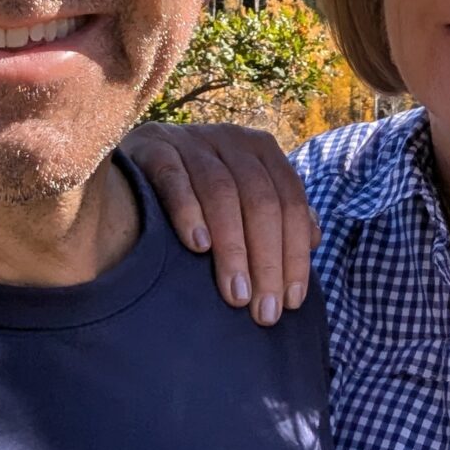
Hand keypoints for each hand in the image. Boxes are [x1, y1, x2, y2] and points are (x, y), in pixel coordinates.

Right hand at [119, 121, 318, 325]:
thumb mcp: (244, 194)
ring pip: (221, 192)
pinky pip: (174, 178)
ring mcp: (190, 139)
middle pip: (260, 199)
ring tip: (234, 294)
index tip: (291, 301)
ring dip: (232, 248)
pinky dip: (188, 211)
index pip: (289, 200)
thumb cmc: (200, 188)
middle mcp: (230, 139)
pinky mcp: (153, 146)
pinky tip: (197, 246)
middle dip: (266, 259)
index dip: (294, 252)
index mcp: (260, 150)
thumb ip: (279, 213)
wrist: (134, 158)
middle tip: (262, 309)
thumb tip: (315, 239)